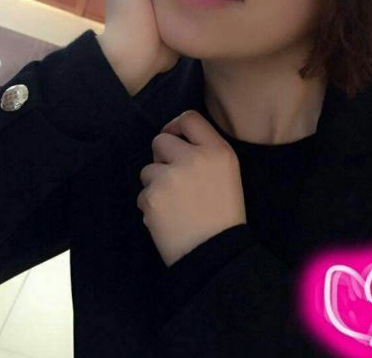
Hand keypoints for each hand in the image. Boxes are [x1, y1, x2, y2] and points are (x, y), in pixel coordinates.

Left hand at [137, 110, 246, 267]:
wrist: (215, 253)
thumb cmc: (224, 213)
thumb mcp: (228, 172)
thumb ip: (206, 149)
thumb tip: (175, 138)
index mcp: (217, 150)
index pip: (189, 118)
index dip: (176, 126)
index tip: (175, 139)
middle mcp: (192, 158)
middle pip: (160, 140)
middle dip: (162, 157)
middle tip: (175, 178)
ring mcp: (169, 177)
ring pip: (148, 169)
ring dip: (156, 184)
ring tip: (176, 204)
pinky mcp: (151, 197)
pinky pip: (143, 193)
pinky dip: (152, 205)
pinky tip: (169, 219)